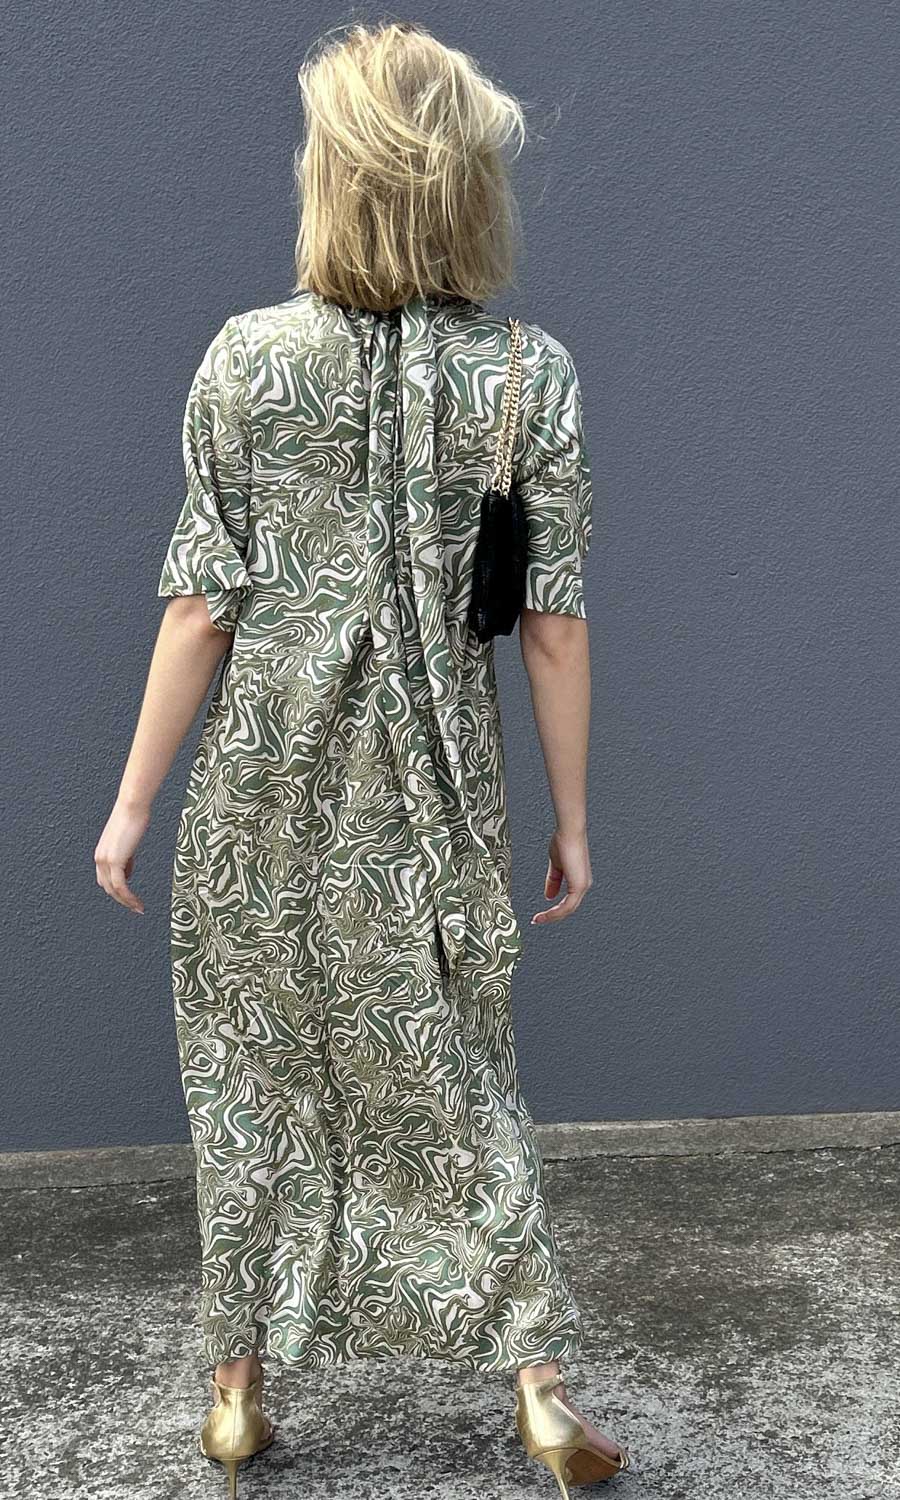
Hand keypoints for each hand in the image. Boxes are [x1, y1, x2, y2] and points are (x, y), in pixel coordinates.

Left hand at [94, 799, 149, 914]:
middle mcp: (100, 859)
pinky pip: (121, 886)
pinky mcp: (115, 861)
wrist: (132, 806)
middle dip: (122, 900)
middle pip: (108, 888)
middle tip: (136, 907)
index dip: (117, 891)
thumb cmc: (133, 818)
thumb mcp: (127, 842)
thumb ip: (126, 858)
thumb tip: (128, 872)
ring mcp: (105, 861)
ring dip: (127, 902)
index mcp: (101, 854)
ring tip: (139, 908)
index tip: (131, 897)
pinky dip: (129, 897)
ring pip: (114, 890)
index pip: (105, 880)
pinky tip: (138, 902)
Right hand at [531, 828, 592, 924]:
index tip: (541, 913)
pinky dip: (554, 912)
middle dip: (552, 916)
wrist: (568, 833)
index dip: (554, 909)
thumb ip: (553, 881)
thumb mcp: (556, 865)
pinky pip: (567, 905)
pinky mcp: (579, 885)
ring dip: (552, 916)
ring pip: (568, 909)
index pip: (568, 900)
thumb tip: (549, 896)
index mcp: (579, 879)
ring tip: (538, 919)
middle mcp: (584, 884)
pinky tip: (545, 914)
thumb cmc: (564, 841)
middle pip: (568, 908)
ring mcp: (582, 885)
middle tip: (538, 920)